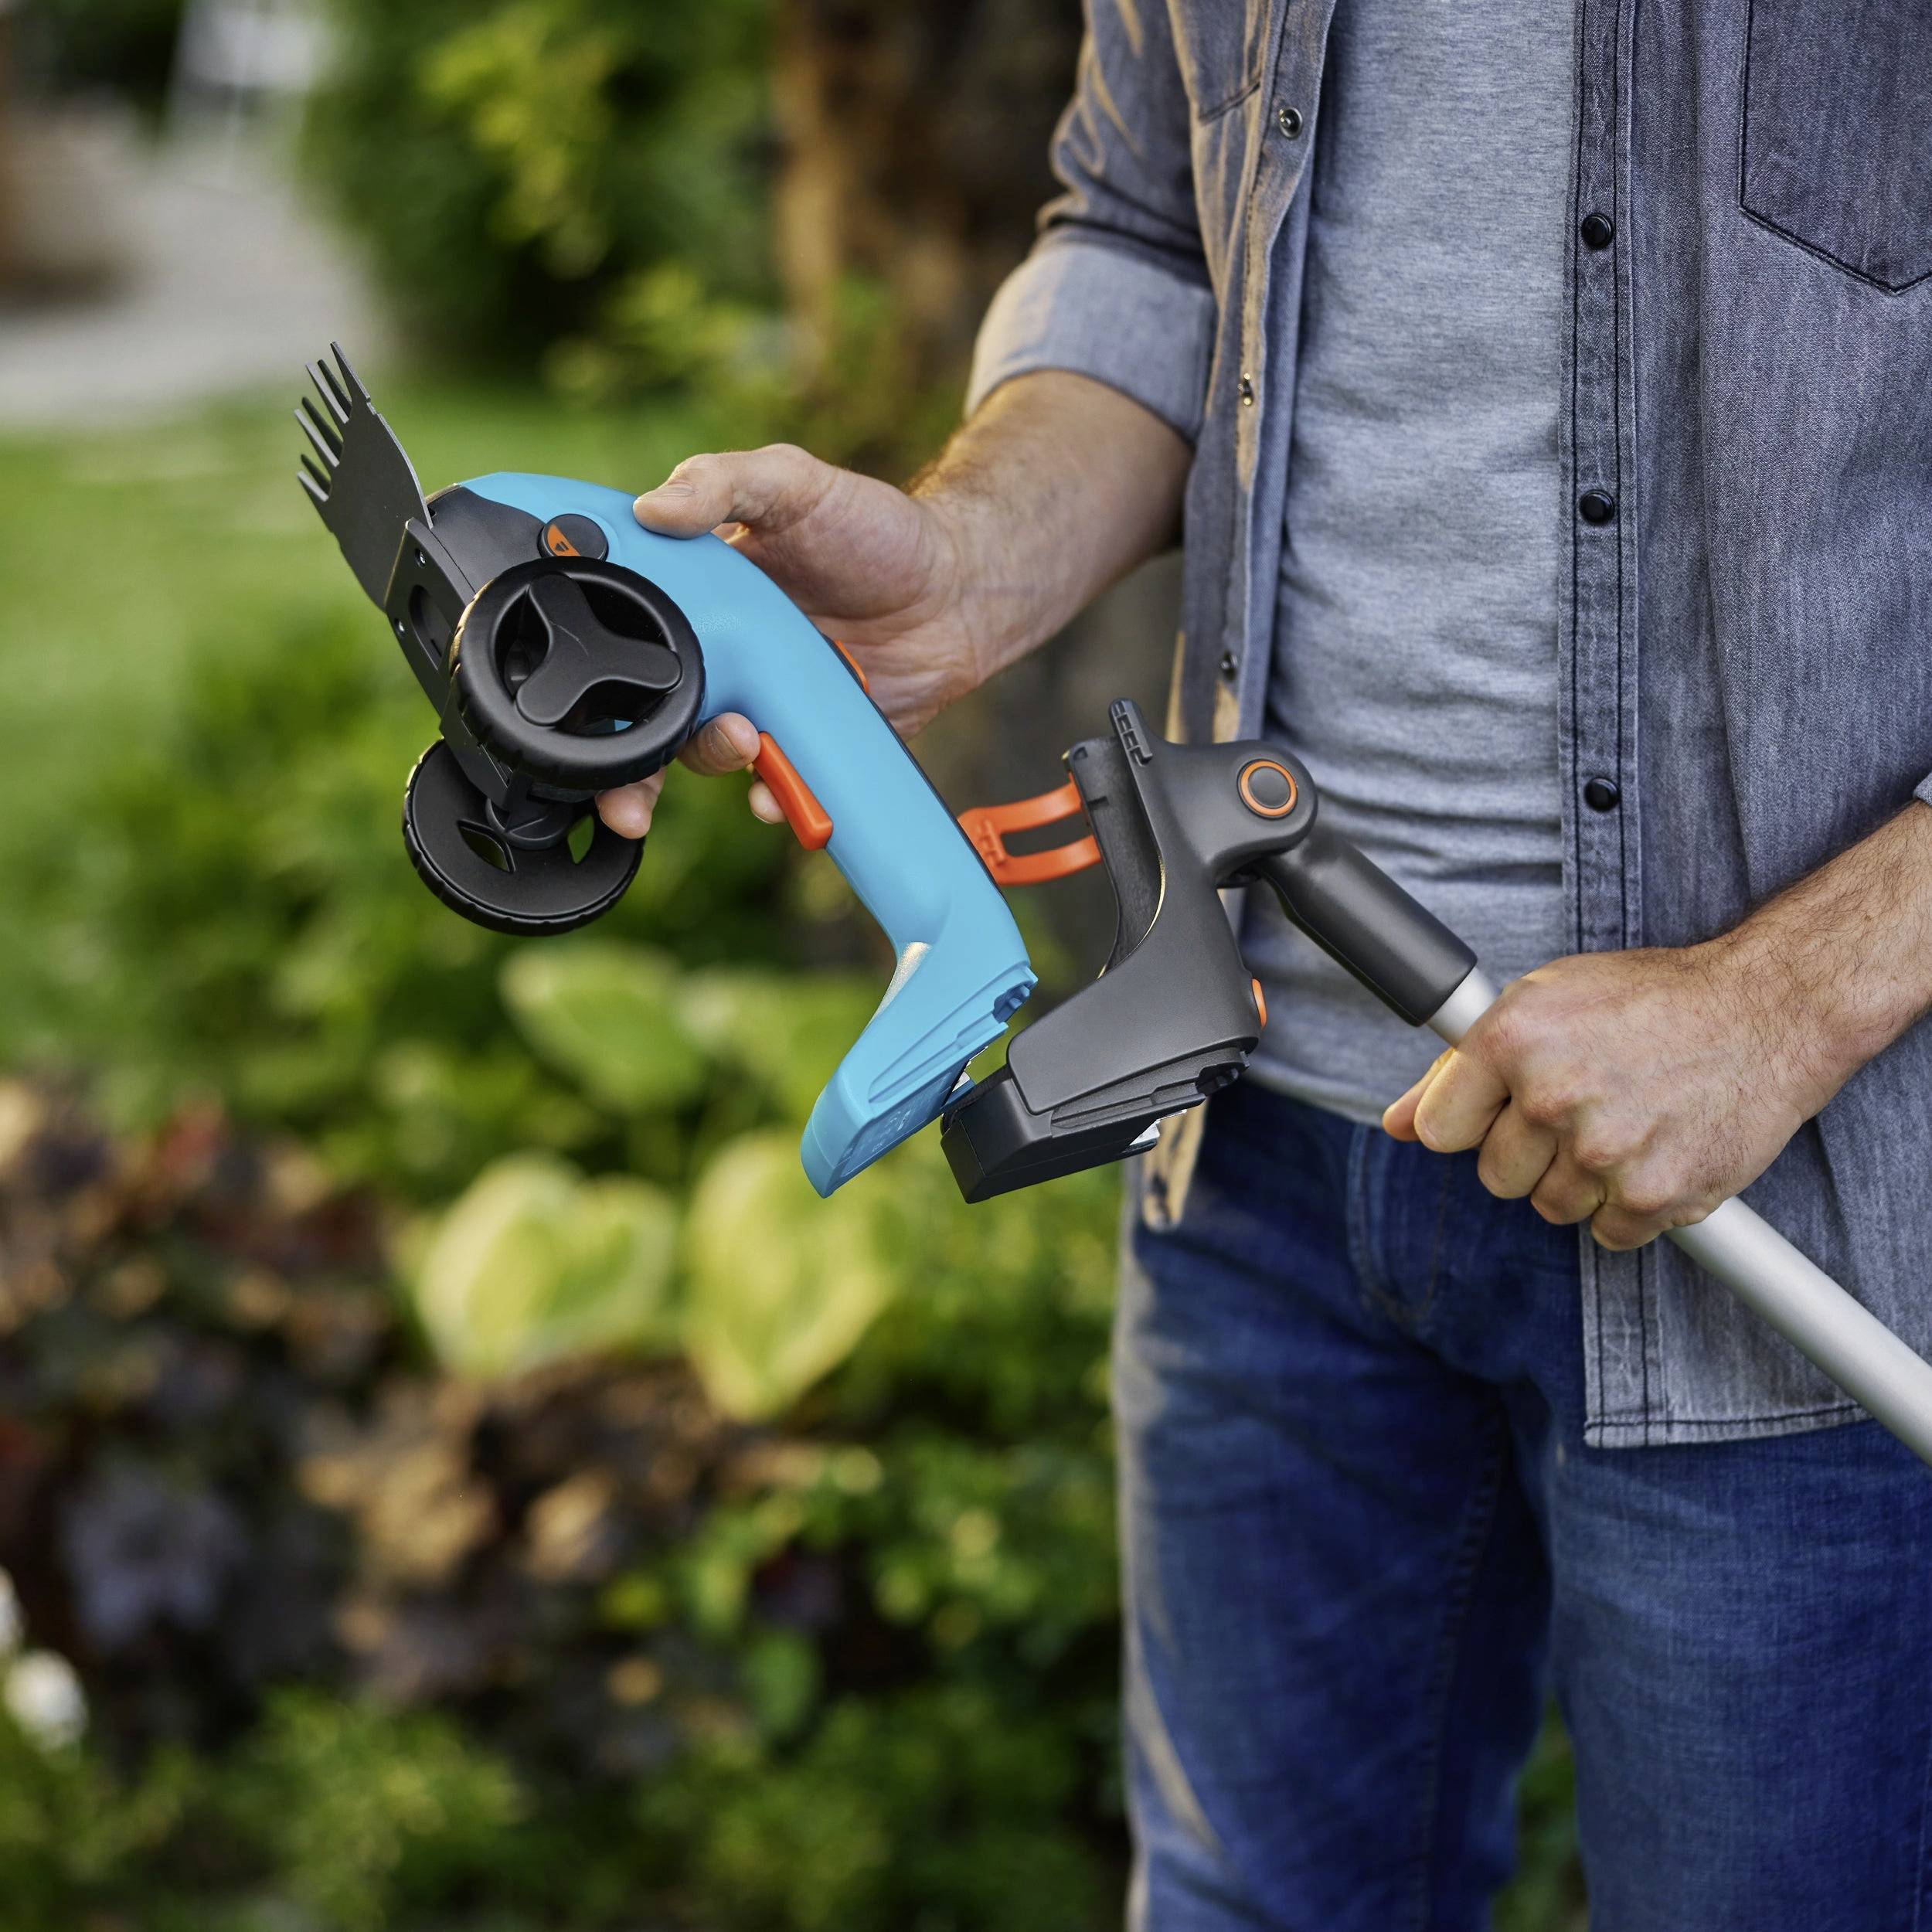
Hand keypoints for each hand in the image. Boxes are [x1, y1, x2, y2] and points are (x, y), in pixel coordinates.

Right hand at [593, 370, 1191, 838]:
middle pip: (645, 724)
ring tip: (747, 743)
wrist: (960, 586)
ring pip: (707, 756)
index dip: (584, 678)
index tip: (562, 702)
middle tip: (627, 799)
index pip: (617, 642)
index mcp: (693, 600)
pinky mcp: (809, 744)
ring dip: (713, 761)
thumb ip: (723, 483)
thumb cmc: (872, 528)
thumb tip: (651, 505)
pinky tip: (779, 794)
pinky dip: (774, 797)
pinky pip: (779, 786)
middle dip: (625, 773)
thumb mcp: (792, 483)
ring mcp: (761, 705)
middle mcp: (716, 660)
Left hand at [1381, 939, 1838, 1250]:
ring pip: (1548, 1207)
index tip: (1500, 1110)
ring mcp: (1603, 1151)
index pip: (1437, 1130)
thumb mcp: (1544, 1002)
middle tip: (1583, 1108)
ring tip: (1625, 1122)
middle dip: (1528, 1152)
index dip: (1468, 1123)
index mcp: (1512, 1038)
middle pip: (1493, 1175)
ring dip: (1580, 1180)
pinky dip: (1628, 1207)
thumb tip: (1393, 1122)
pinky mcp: (1653, 1197)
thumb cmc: (1649, 1001)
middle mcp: (1552, 1095)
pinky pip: (1606, 1232)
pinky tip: (1655, 1151)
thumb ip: (1458, 1068)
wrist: (1766, 1011)